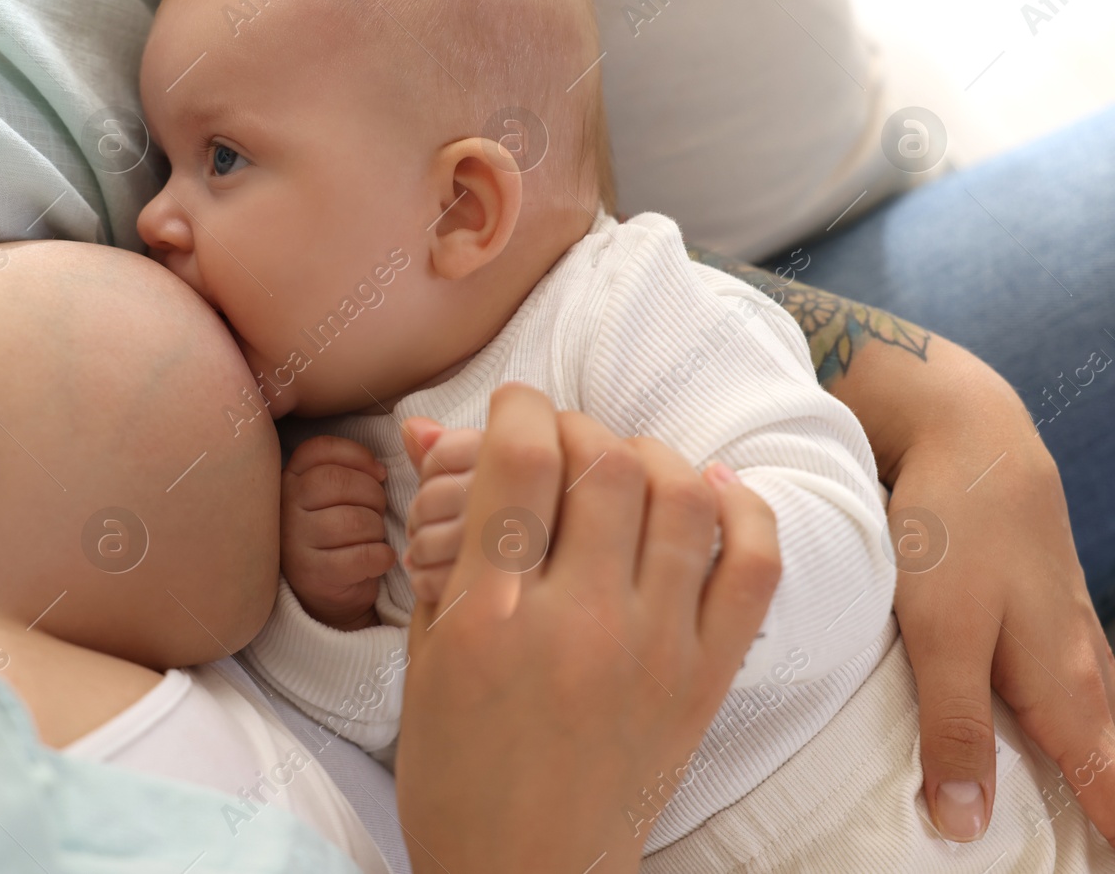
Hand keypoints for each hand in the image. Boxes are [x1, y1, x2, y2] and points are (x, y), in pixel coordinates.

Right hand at [280, 435, 395, 630]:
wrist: (324, 594)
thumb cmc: (337, 534)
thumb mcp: (333, 496)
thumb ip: (349, 470)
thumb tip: (380, 468)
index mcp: (289, 479)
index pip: (319, 449)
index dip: (357, 456)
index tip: (378, 473)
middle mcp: (285, 507)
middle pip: (338, 482)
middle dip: (372, 495)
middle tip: (377, 511)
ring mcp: (295, 542)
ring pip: (353, 520)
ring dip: (377, 529)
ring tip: (373, 537)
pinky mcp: (313, 575)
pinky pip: (363, 555)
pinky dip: (381, 557)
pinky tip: (377, 560)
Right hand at [395, 385, 780, 873]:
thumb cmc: (455, 771)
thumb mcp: (424, 653)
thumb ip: (439, 538)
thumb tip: (429, 430)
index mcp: (491, 616)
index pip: (522, 459)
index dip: (518, 407)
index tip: (513, 411)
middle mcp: (578, 624)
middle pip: (606, 463)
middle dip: (580, 428)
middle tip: (561, 446)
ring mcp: (654, 652)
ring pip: (682, 496)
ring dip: (651, 457)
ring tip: (623, 470)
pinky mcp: (705, 681)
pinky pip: (752, 567)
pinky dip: (741, 511)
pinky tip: (708, 491)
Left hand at [882, 356, 1114, 843]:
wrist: (969, 434)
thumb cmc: (955, 533)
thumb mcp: (942, 636)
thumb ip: (956, 727)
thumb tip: (965, 826)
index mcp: (1065, 688)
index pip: (1110, 790)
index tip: (1101, 868)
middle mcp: (1080, 665)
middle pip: (1107, 760)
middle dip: (1106, 812)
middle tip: (1092, 850)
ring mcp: (1066, 631)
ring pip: (1086, 719)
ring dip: (1086, 766)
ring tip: (1080, 815)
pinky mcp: (1040, 604)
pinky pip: (1060, 682)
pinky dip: (1059, 719)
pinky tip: (1041, 729)